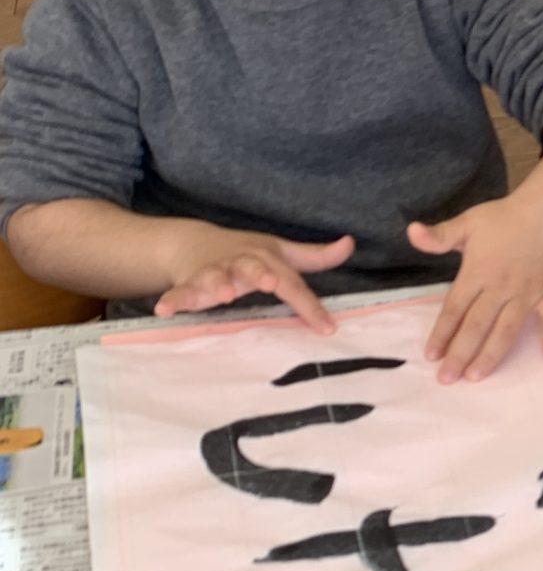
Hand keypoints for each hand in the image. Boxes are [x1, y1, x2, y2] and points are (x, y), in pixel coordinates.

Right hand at [156, 225, 352, 335]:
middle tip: (269, 282)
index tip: (327, 328)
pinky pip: (178, 293)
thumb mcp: (280, 252)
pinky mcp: (187, 285)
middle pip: (250, 267)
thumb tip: (350, 244)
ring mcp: (212, 273)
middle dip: (259, 274)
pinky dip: (171, 300)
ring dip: (217, 285)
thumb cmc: (245, 253)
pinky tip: (164, 310)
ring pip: (213, 278)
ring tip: (222, 295)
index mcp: (265, 259)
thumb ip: (315, 256)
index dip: (310, 305)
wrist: (193, 242)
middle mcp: (239, 264)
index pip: (292, 283)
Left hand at [409, 189, 542, 383]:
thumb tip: (411, 232)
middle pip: (477, 326)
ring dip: (492, 355)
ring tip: (477, 376)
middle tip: (447, 379)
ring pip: (508, 329)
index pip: (455, 308)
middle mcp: (501, 287)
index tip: (431, 356)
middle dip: (460, 354)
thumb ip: (439, 235)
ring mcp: (527, 292)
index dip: (441, 333)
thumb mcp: (468, 222)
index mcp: (478, 272)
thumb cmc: (505, 216)